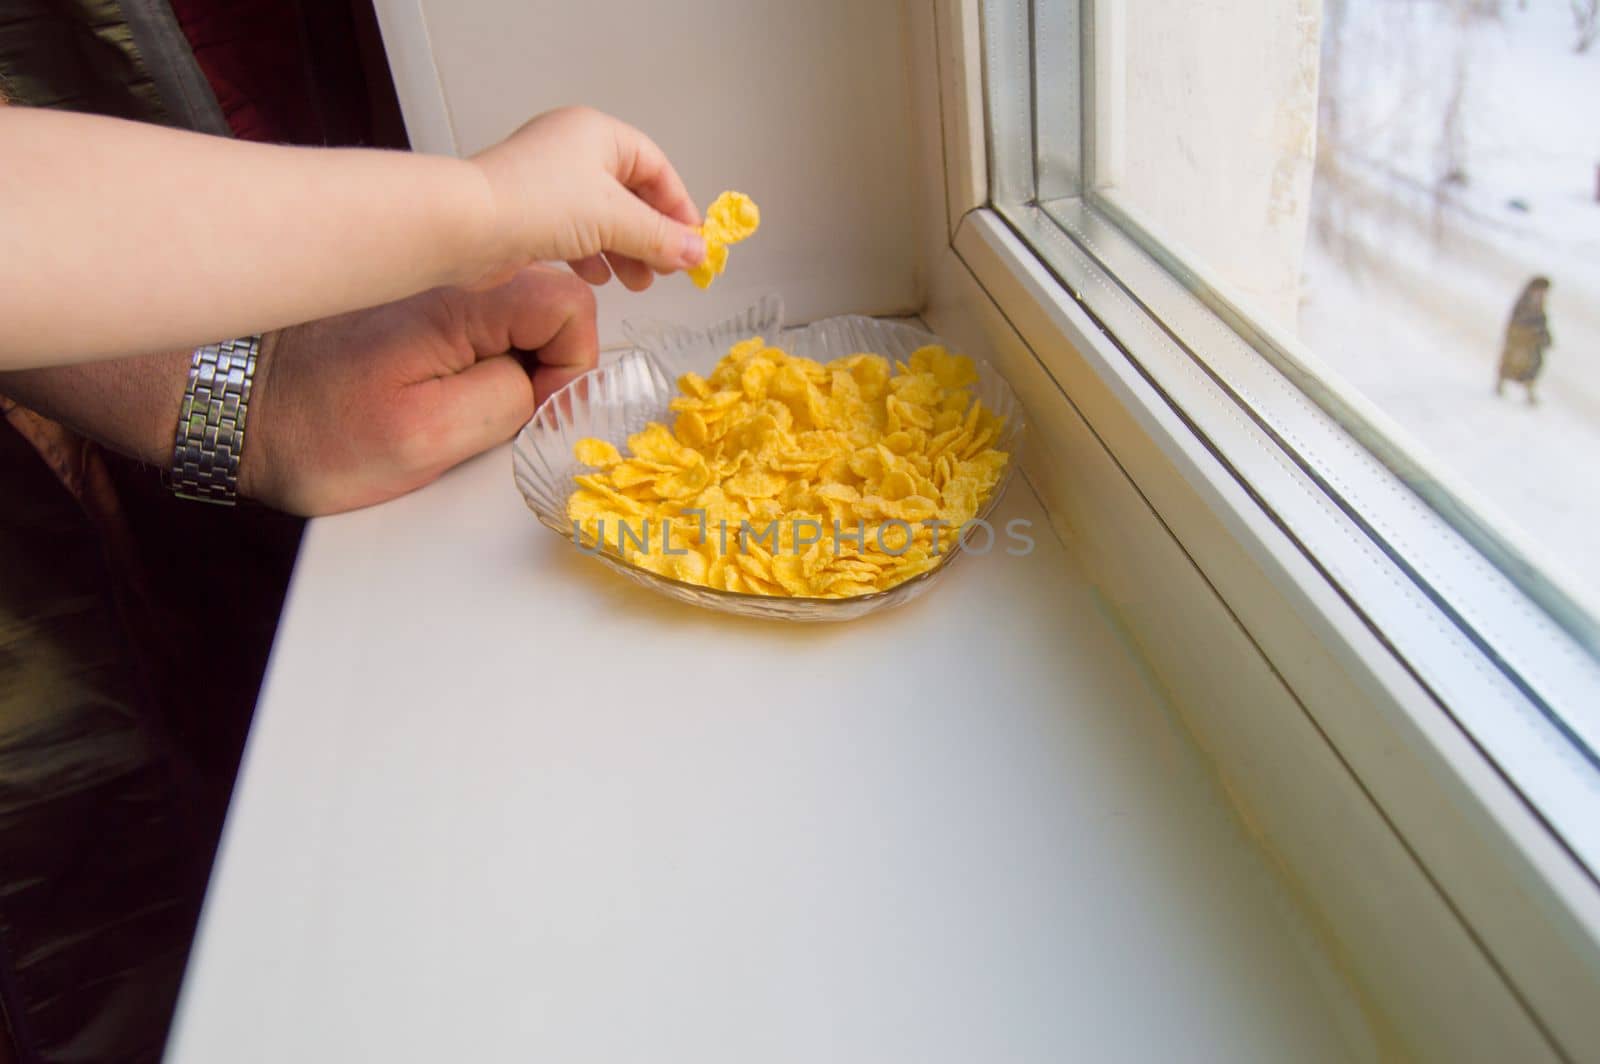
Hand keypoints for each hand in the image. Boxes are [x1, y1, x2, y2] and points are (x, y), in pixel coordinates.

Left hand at [242, 266, 596, 514]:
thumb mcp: (422, 440)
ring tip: (457, 408)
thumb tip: (545, 388)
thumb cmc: (308, 429)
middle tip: (490, 414)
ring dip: (509, 369)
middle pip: (551, 307)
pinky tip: (435, 396)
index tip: (534, 407)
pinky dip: (476, 367)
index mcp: (461, 301)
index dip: (570, 366)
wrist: (227, 408)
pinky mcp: (414, 310)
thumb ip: (506, 403)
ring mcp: (432, 292)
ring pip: (518, 321)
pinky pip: (479, 330)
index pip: (573, 305)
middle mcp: (450, 281)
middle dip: (542, 367)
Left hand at [467, 106, 704, 292]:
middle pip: (630, 194)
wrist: (467, 227)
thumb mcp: (613, 219)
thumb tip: (698, 252)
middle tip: (667, 268)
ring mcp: (549, 183)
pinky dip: (594, 254)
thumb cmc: (536, 204)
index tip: (694, 243)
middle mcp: (573, 151)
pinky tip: (600, 277)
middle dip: (651, 236)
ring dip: (625, 251)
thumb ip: (660, 238)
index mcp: (597, 134)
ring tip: (638, 282)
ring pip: (603, 218)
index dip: (678, 206)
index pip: (655, 167)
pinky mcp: (530, 214)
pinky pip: (575, 232)